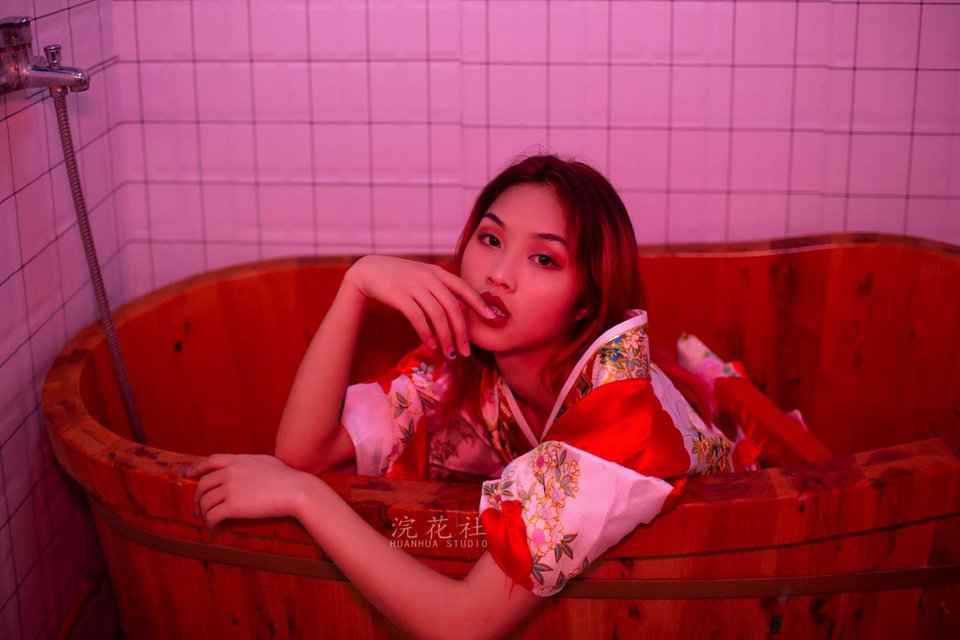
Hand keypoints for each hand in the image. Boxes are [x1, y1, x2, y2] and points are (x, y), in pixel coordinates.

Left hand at [188, 454, 318, 527]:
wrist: (295, 490)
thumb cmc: (288, 478)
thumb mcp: (267, 462)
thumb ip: (251, 464)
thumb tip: (246, 470)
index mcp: (239, 460)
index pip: (211, 461)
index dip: (198, 468)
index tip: (189, 474)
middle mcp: (231, 472)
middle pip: (203, 484)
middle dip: (197, 497)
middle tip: (197, 508)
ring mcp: (230, 488)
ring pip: (206, 502)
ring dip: (204, 513)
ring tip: (208, 520)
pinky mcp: (233, 506)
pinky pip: (213, 515)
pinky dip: (210, 523)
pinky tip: (215, 527)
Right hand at [345, 256, 495, 357]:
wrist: (369, 271)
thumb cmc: (400, 278)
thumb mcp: (423, 277)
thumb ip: (441, 289)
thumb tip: (461, 311)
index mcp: (438, 272)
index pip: (464, 288)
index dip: (479, 303)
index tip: (492, 318)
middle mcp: (428, 277)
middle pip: (453, 307)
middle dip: (462, 331)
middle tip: (466, 351)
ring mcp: (413, 286)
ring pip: (437, 315)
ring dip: (445, 337)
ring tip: (449, 353)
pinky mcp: (399, 296)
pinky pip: (417, 317)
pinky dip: (426, 333)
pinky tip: (431, 344)